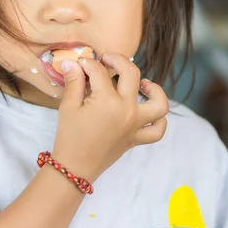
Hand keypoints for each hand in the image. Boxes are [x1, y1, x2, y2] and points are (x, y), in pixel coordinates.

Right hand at [52, 53, 168, 180]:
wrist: (75, 167)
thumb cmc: (69, 137)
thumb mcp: (68, 106)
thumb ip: (74, 82)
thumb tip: (72, 63)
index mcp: (108, 101)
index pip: (100, 71)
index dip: (88, 63)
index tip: (82, 63)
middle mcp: (127, 110)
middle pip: (131, 74)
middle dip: (118, 61)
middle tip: (107, 61)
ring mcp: (136, 125)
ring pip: (159, 103)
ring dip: (154, 89)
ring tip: (142, 84)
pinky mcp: (137, 138)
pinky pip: (158, 130)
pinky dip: (160, 120)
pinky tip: (148, 110)